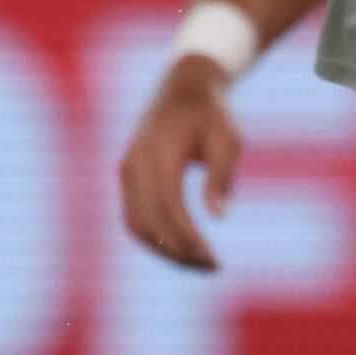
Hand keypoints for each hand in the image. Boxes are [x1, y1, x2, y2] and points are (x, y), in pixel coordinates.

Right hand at [116, 57, 245, 271]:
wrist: (185, 86)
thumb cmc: (212, 114)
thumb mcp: (228, 140)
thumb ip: (221, 177)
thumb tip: (219, 217)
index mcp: (160, 152)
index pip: (170, 208)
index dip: (190, 239)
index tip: (214, 261)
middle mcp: (136, 162)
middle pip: (149, 223)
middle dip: (179, 252)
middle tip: (211, 268)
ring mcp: (127, 169)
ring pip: (136, 225)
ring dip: (164, 250)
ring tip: (197, 263)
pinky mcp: (127, 175)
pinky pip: (133, 216)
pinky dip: (153, 237)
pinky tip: (180, 248)